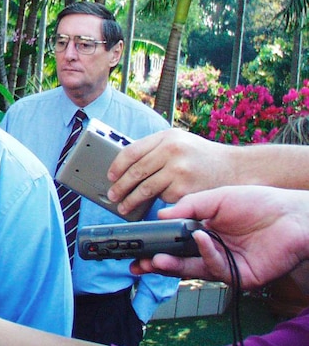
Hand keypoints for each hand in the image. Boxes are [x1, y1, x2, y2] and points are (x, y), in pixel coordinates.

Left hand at [107, 129, 232, 214]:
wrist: (235, 168)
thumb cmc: (202, 156)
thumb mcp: (179, 142)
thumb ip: (155, 150)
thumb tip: (125, 167)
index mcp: (167, 137)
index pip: (131, 151)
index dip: (117, 166)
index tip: (110, 176)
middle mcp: (172, 151)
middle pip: (135, 172)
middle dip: (120, 187)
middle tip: (112, 196)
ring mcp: (178, 171)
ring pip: (145, 188)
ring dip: (130, 200)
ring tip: (123, 207)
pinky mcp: (185, 190)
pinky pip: (162, 198)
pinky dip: (157, 202)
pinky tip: (153, 205)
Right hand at [130, 185, 308, 288]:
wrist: (294, 214)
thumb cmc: (259, 202)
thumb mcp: (217, 198)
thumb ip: (189, 207)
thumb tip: (161, 215)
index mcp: (204, 232)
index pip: (174, 242)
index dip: (156, 244)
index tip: (137, 244)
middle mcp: (212, 250)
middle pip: (178, 262)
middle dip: (156, 264)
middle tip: (138, 264)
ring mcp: (225, 264)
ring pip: (193, 271)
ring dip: (172, 266)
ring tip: (155, 260)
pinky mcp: (241, 276)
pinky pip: (216, 268)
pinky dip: (206, 253)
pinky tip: (201, 239)